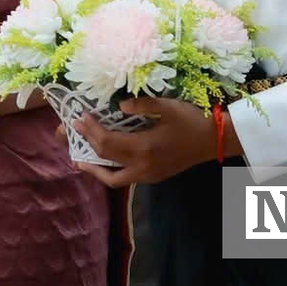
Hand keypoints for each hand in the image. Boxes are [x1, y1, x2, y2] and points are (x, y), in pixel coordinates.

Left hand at [72, 97, 205, 186]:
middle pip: (106, 157)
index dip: (90, 130)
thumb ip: (142, 105)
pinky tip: (106, 163)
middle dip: (87, 144)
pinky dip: (111, 172)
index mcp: (144, 148)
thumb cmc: (191, 121)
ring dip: (96, 168)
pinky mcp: (153, 177)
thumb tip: (119, 106)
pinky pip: (125, 179)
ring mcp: (148, 175)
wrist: (214, 141)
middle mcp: (142, 166)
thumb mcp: (167, 107)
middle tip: (72, 132)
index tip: (79, 118)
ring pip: (114, 178)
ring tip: (81, 160)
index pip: (107, 142)